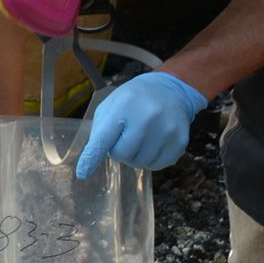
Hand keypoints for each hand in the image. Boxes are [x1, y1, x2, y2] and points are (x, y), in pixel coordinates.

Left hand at [76, 70, 206, 175]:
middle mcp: (147, 116)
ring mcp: (166, 129)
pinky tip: (154, 143)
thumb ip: (100, 132)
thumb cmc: (133, 101)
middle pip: (122, 155)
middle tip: (125, 137)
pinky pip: (158, 165)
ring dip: (135, 156)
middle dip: (119, 151)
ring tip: (140, 138)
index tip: (83, 172)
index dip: (92, 157)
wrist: (169, 90)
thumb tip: (91, 161)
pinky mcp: (180, 141)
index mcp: (123, 105)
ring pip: (140, 163)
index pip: (104, 138)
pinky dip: (151, 159)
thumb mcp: (111, 106)